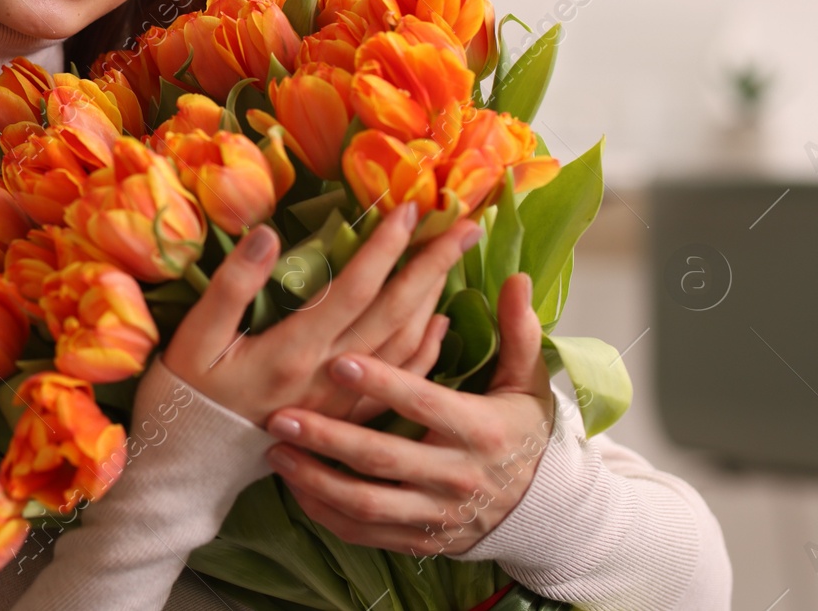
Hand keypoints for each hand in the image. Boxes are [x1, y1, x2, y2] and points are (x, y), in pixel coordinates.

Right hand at [161, 203, 481, 427]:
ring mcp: (342, 402)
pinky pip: (398, 385)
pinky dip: (425, 351)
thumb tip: (268, 233)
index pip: (355, 288)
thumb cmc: (187, 395)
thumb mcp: (196, 337)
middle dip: (432, 265)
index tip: (411, 208)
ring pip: (404, 346)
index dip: (386, 247)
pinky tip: (440, 324)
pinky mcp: (344, 420)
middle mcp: (328, 376)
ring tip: (453, 259)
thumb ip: (233, 286)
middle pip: (394, 313)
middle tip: (465, 226)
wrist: (190, 467)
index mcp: (294, 349)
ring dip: (434, 300)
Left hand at [263, 272, 554, 556]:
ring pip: (366, 503)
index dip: (382, 383)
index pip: (424, 403)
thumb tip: (515, 278)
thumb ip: (519, 331)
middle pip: (382, 458)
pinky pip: (363, 532)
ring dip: (315, 480)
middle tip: (280, 415)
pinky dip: (326, 513)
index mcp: (480, 430)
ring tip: (275, 451)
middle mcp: (456, 476)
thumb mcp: (527, 382)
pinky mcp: (417, 539)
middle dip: (327, 437)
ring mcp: (434, 514)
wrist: (542, 510)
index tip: (339, 359)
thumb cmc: (522, 432)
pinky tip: (294, 487)